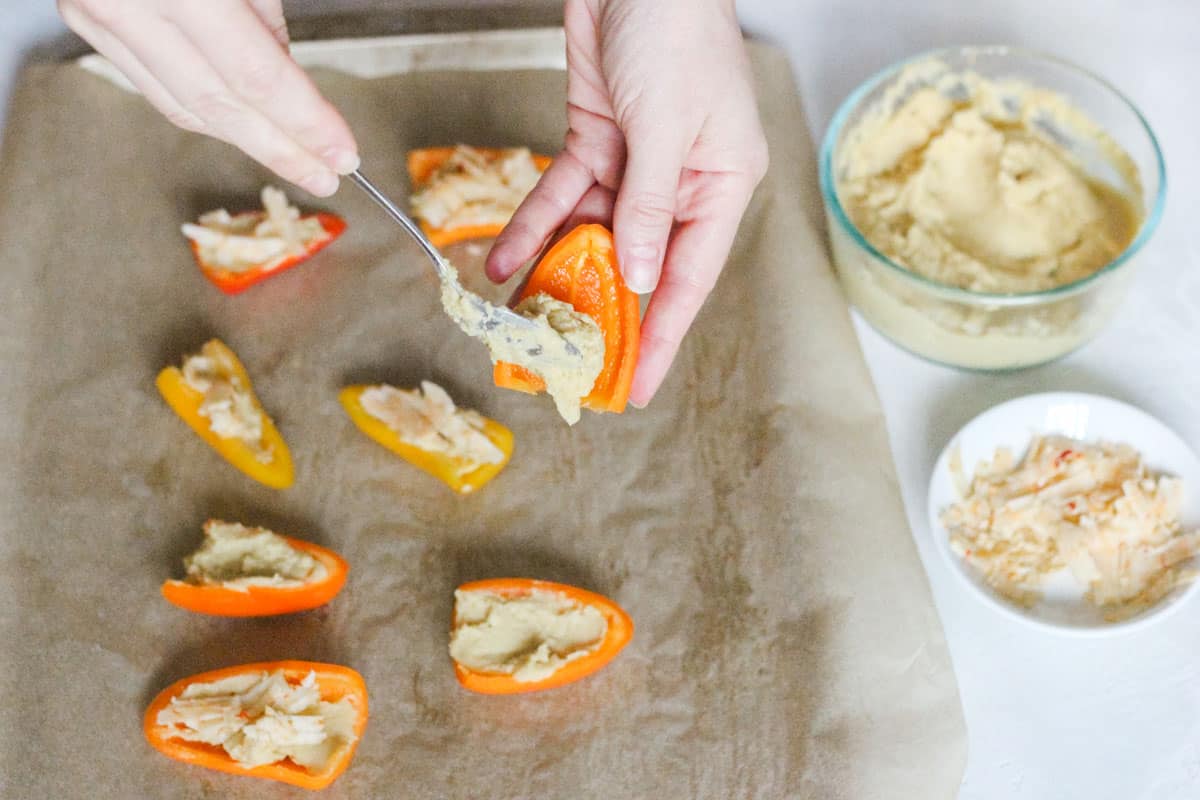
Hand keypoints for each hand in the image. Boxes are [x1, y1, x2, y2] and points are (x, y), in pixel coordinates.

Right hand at [57, 0, 357, 195]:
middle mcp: (128, 2)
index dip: (304, 122)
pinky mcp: (87, 22)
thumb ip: (265, 15)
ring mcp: (99, 15)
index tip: (342, 152)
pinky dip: (206, 111)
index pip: (255, 75)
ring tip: (296, 159)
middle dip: (281, 147)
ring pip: (186, 105)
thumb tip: (285, 73)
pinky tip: (246, 126)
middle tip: (325, 175)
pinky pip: (157, 87)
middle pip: (220, 102)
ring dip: (247, 138)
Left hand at [486, 0, 767, 405]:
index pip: (689, 278)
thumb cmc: (676, 29)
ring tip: (520, 320)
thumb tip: (638, 278)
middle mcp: (682, 182)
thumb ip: (651, 206)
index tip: (638, 387)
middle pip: (638, 266)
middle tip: (567, 365)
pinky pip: (561, 196)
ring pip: (593, 237)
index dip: (663, 337)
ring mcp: (637, 164)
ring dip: (555, 274)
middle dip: (602, 314)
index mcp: (722, 184)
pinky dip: (532, 226)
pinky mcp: (595, 141)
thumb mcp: (668, 125)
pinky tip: (502, 260)